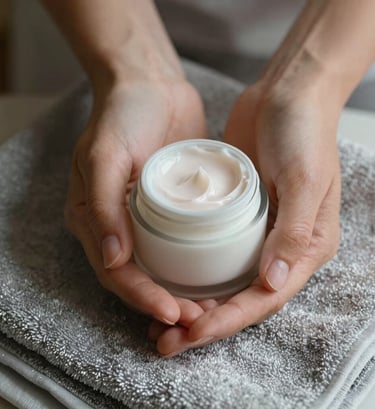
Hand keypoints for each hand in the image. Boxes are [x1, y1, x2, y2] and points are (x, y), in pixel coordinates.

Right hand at [64, 77, 208, 322]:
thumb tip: (111, 259)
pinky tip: (216, 278)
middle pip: (139, 278)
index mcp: (93, 219)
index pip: (115, 272)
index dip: (141, 296)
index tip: (171, 312)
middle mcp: (118, 225)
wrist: (151, 85)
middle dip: (165, 303)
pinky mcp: (172, 209)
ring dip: (182, 292)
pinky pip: (181, 246)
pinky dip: (194, 267)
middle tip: (197, 318)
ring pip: (161, 269)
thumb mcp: (105, 154)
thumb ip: (103, 206)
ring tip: (210, 308)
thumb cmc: (123, 115)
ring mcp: (146, 219)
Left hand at [151, 80, 340, 355]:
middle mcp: (282, 247)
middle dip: (205, 322)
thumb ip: (293, 231)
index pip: (264, 298)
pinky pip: (215, 255)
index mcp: (306, 246)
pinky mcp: (236, 217)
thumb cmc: (303, 132)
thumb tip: (273, 282)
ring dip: (195, 305)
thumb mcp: (303, 178)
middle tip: (166, 340)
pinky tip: (169, 282)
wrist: (286, 93)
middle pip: (242, 299)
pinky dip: (194, 275)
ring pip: (225, 283)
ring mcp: (258, 233)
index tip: (192, 332)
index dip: (228, 319)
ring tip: (161, 321)